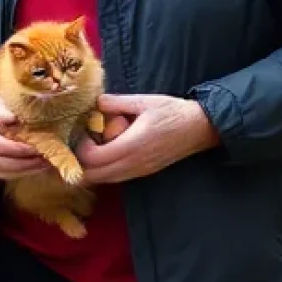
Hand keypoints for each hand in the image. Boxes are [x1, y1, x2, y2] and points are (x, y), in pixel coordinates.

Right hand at [0, 88, 46, 179]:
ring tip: (45, 164)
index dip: (14, 149)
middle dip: (25, 163)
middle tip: (47, 157)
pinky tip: (34, 168)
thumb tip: (12, 119)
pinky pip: (2, 174)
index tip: (35, 147)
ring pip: (2, 172)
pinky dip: (19, 173)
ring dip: (25, 171)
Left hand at [75, 94, 218, 184]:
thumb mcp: (145, 102)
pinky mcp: (142, 174)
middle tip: (84, 143)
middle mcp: (132, 164)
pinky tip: (107, 154)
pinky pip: (114, 179)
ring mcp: (137, 172)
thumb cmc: (173, 112)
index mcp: (131, 145)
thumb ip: (117, 102)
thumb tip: (96, 102)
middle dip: (80, 162)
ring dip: (92, 168)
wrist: (200, 128)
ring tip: (95, 148)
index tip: (86, 133)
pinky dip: (103, 171)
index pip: (93, 158)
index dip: (82, 148)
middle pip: (92, 176)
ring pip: (102, 180)